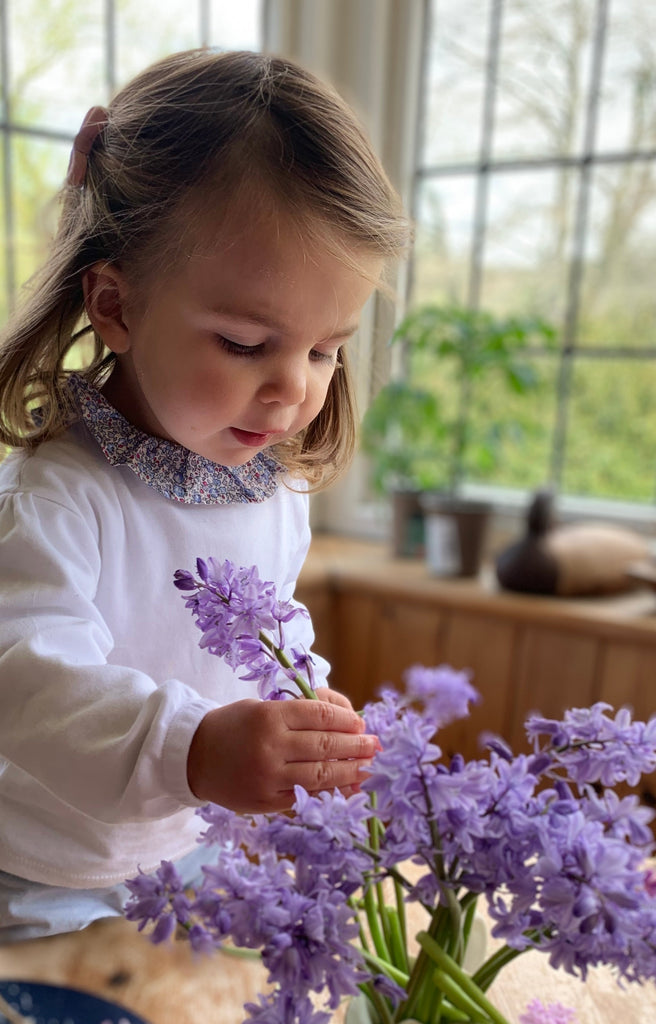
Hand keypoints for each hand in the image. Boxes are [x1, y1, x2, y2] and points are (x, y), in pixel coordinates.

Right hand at [187, 694, 376, 813]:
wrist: (194, 756)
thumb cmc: (235, 726)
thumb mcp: (264, 705)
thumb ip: (303, 708)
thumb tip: (348, 714)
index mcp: (269, 715)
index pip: (320, 715)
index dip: (346, 720)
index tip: (361, 723)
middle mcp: (270, 746)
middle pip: (326, 746)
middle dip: (356, 746)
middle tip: (376, 745)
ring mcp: (269, 777)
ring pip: (321, 775)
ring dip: (351, 772)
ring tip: (370, 768)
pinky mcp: (267, 802)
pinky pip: (306, 797)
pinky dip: (331, 793)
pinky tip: (349, 788)